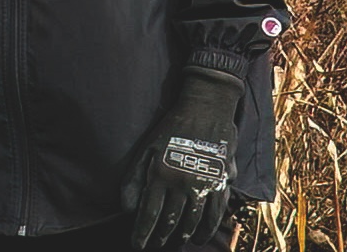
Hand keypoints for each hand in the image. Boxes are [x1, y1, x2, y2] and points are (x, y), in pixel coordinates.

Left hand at [121, 66, 244, 248]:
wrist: (205, 109)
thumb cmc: (171, 127)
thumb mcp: (146, 148)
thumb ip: (135, 178)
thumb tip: (126, 207)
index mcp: (160, 173)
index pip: (148, 212)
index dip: (142, 231)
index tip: (138, 244)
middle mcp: (181, 182)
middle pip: (169, 219)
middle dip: (160, 236)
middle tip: (156, 246)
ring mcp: (203, 183)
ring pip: (192, 220)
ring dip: (183, 235)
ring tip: (176, 245)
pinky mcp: (220, 181)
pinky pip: (215, 212)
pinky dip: (208, 228)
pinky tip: (200, 236)